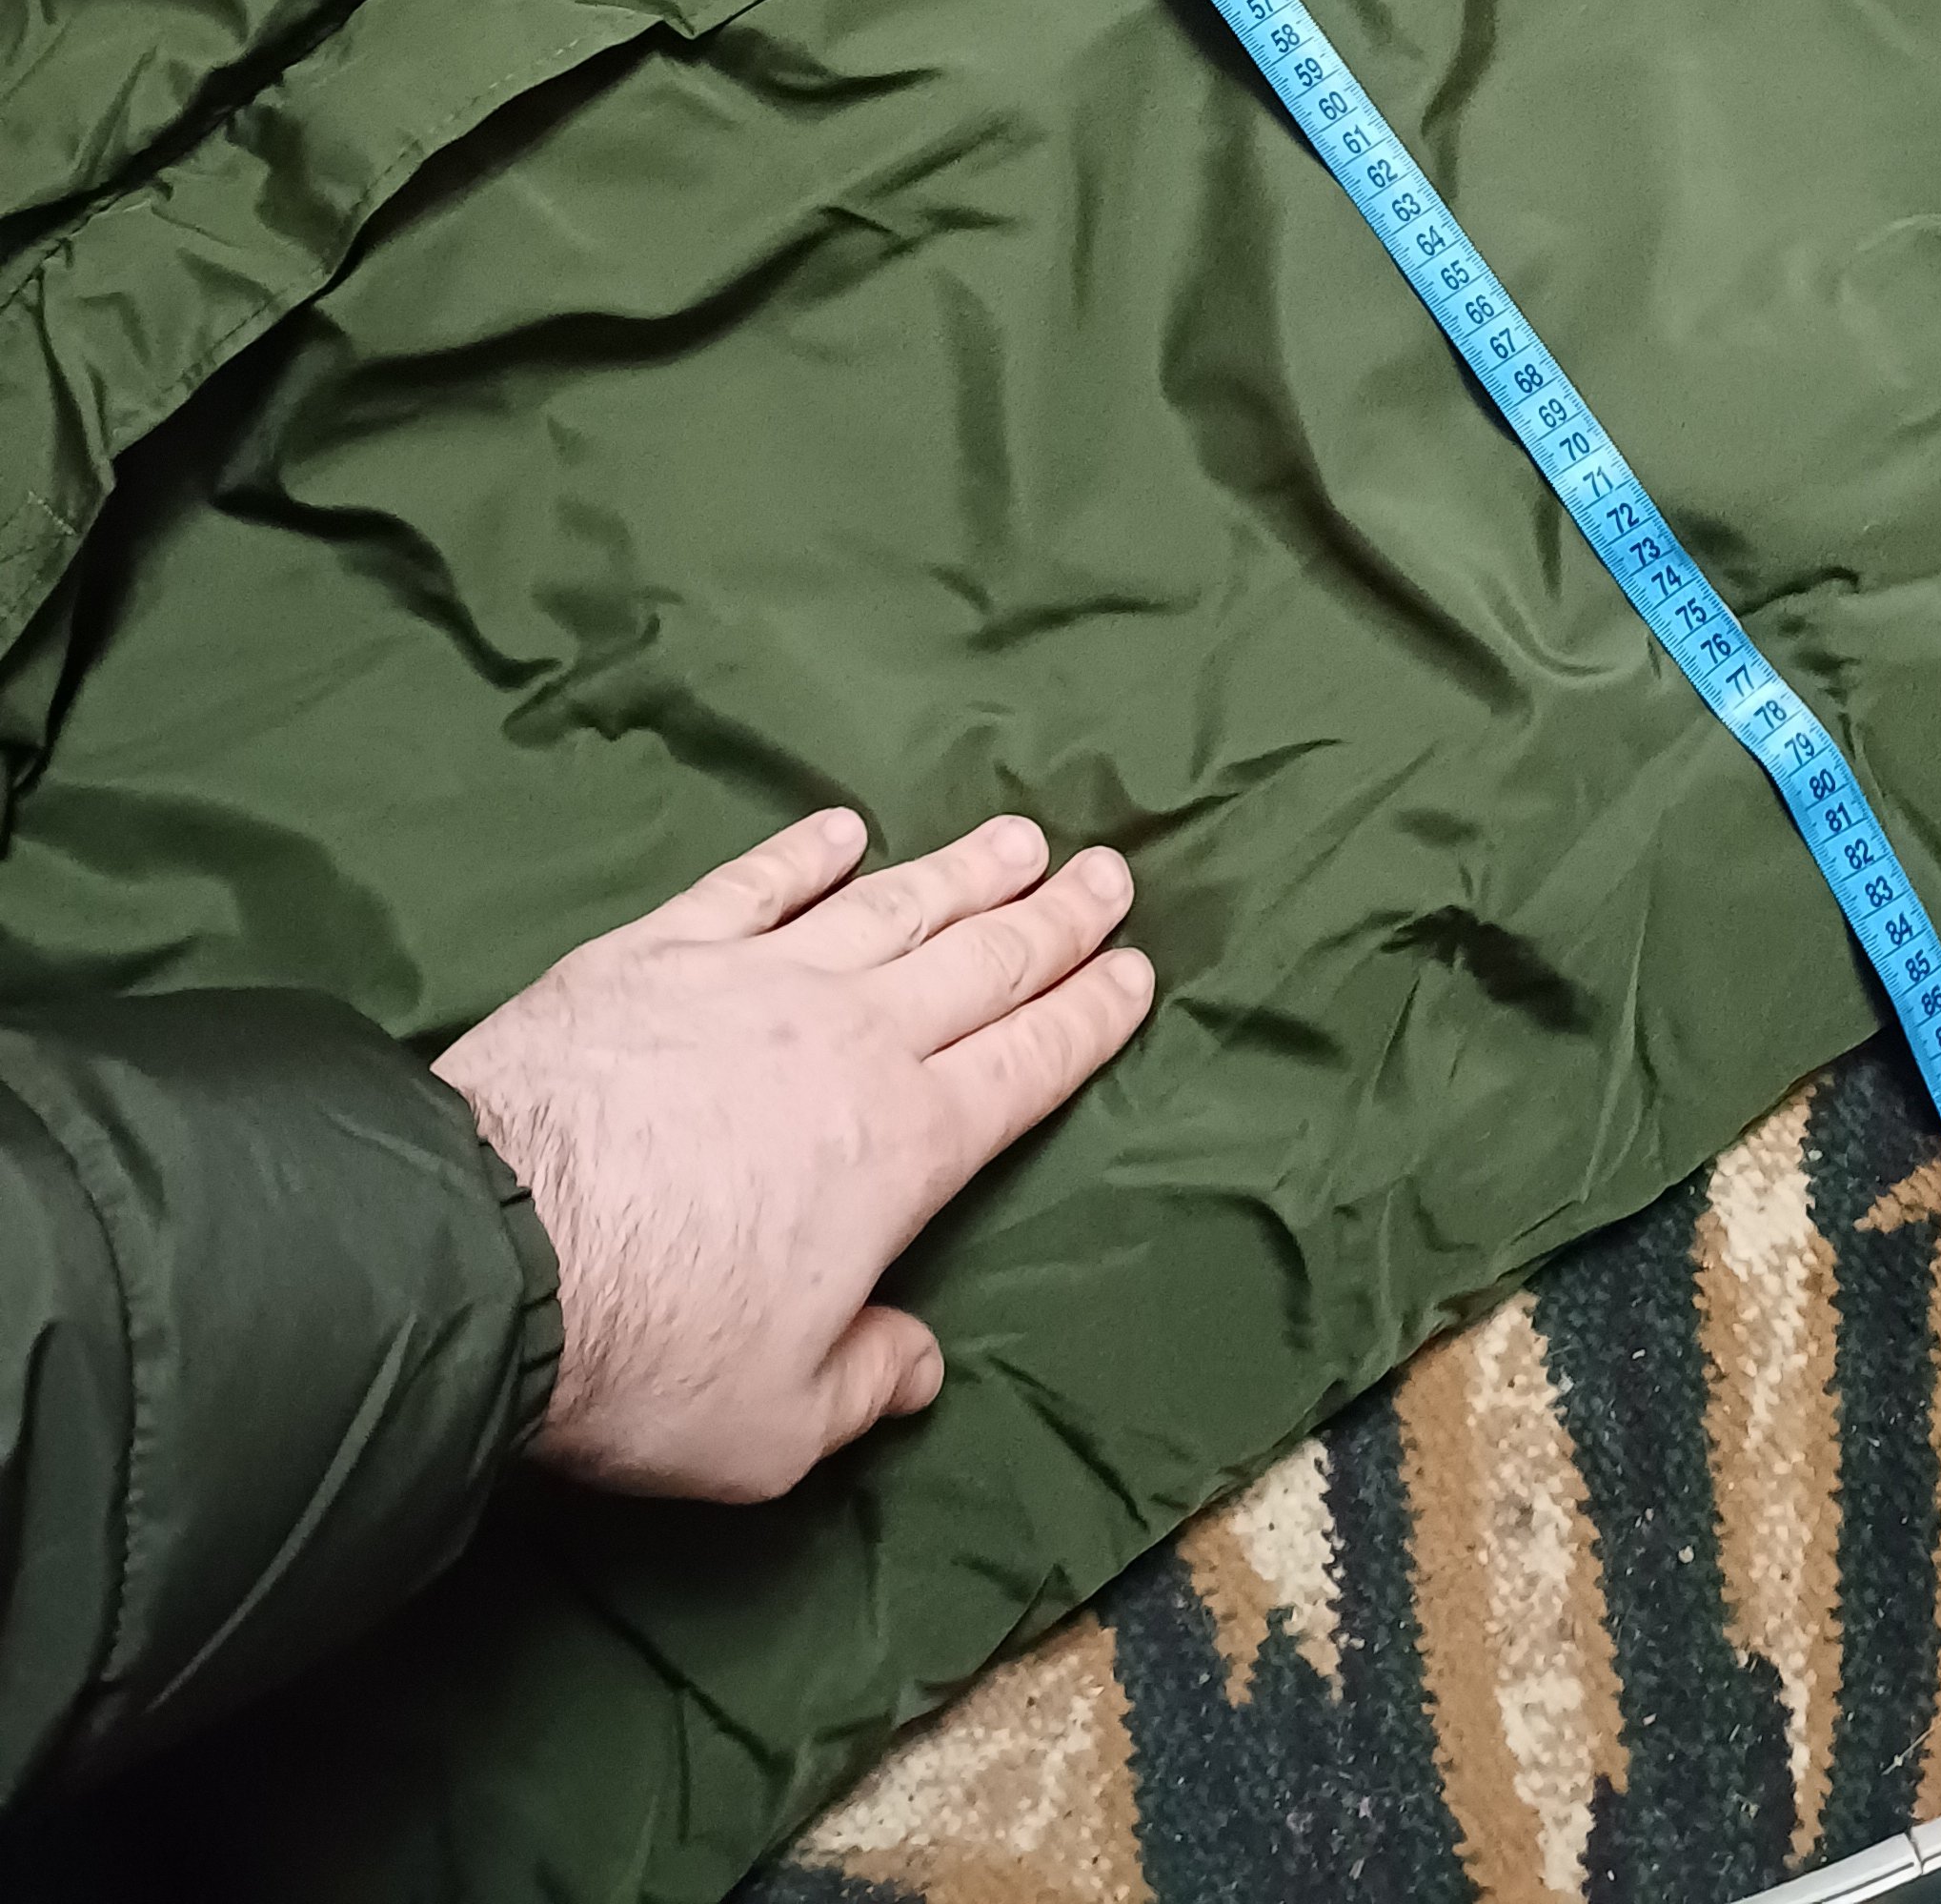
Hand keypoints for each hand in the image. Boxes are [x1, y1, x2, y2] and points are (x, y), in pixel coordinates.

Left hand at [433, 808, 1151, 1499]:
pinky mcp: (660, 948)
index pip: (1026, 1066)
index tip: (1135, 969)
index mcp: (906, 1147)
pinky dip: (805, 851)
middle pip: (982, 964)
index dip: (1088, 1016)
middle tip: (1108, 871)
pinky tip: (842, 829)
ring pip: (890, 907)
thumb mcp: (777, 1425)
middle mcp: (853, 1040)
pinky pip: (755, 882)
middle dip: (1055, 919)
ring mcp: (757, 978)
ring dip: (962, 871)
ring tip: (1019, 837)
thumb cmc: (648, 1351)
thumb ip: (863, 1383)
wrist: (491, 1255)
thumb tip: (916, 1364)